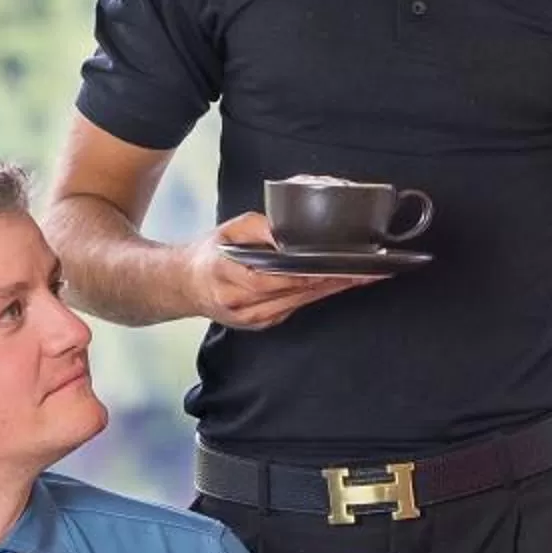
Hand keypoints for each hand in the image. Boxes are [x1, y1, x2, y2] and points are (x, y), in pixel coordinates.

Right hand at [186, 213, 384, 329]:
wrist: (185, 285)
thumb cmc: (210, 255)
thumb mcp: (228, 230)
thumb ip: (258, 228)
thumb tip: (284, 232)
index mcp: (232, 278)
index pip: (283, 279)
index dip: (315, 274)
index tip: (342, 266)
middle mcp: (243, 304)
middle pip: (299, 293)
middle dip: (334, 282)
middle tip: (366, 272)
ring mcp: (253, 319)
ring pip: (301, 303)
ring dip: (331, 291)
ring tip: (360, 278)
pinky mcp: (261, 324)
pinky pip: (294, 309)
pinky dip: (315, 297)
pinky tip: (335, 286)